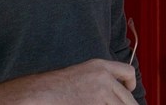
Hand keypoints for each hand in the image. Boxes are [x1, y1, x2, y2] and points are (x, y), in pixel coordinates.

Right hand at [0, 58, 138, 104]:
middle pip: (129, 99)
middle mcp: (103, 78)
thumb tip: (114, 94)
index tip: (128, 96)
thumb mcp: (78, 77)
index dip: (130, 88)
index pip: (129, 75)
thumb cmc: (50, 89)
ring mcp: (100, 93)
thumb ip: (98, 83)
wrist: (35, 95)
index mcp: (99, 66)